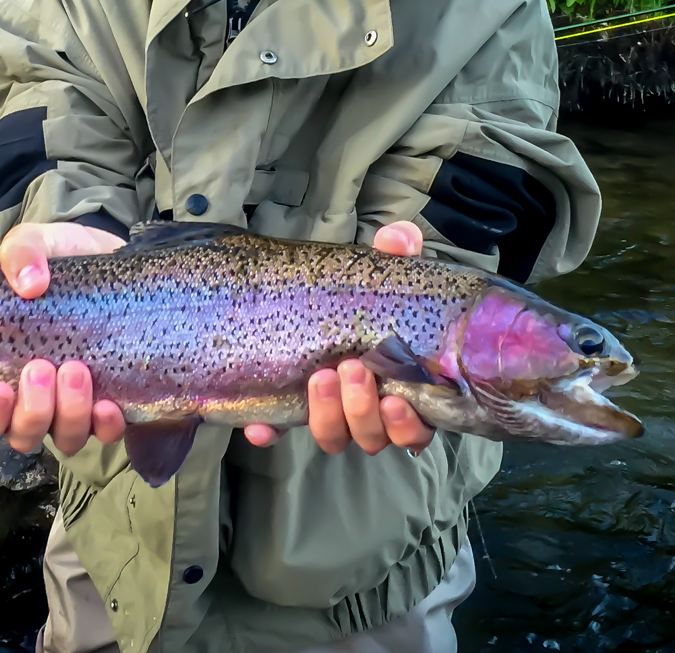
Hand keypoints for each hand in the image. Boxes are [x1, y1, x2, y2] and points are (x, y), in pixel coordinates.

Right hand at [0, 221, 126, 453]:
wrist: (110, 257)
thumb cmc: (61, 259)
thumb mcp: (36, 243)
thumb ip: (21, 253)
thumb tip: (29, 283)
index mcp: (2, 371)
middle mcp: (36, 399)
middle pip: (23, 433)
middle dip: (32, 410)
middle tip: (41, 368)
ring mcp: (75, 405)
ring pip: (64, 438)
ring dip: (68, 414)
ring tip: (76, 371)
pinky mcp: (113, 399)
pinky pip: (106, 431)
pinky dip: (106, 424)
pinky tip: (109, 403)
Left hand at [244, 221, 435, 454]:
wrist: (317, 291)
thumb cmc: (365, 293)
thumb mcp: (383, 271)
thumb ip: (396, 253)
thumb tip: (399, 238)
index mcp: (401, 387)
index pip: (415, 427)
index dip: (407, 425)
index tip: (395, 400)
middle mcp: (368, 409)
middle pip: (372, 436)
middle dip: (362, 410)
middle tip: (350, 368)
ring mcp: (328, 412)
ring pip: (334, 437)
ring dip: (327, 416)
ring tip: (321, 377)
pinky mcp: (289, 408)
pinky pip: (278, 429)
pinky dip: (270, 430)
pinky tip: (259, 425)